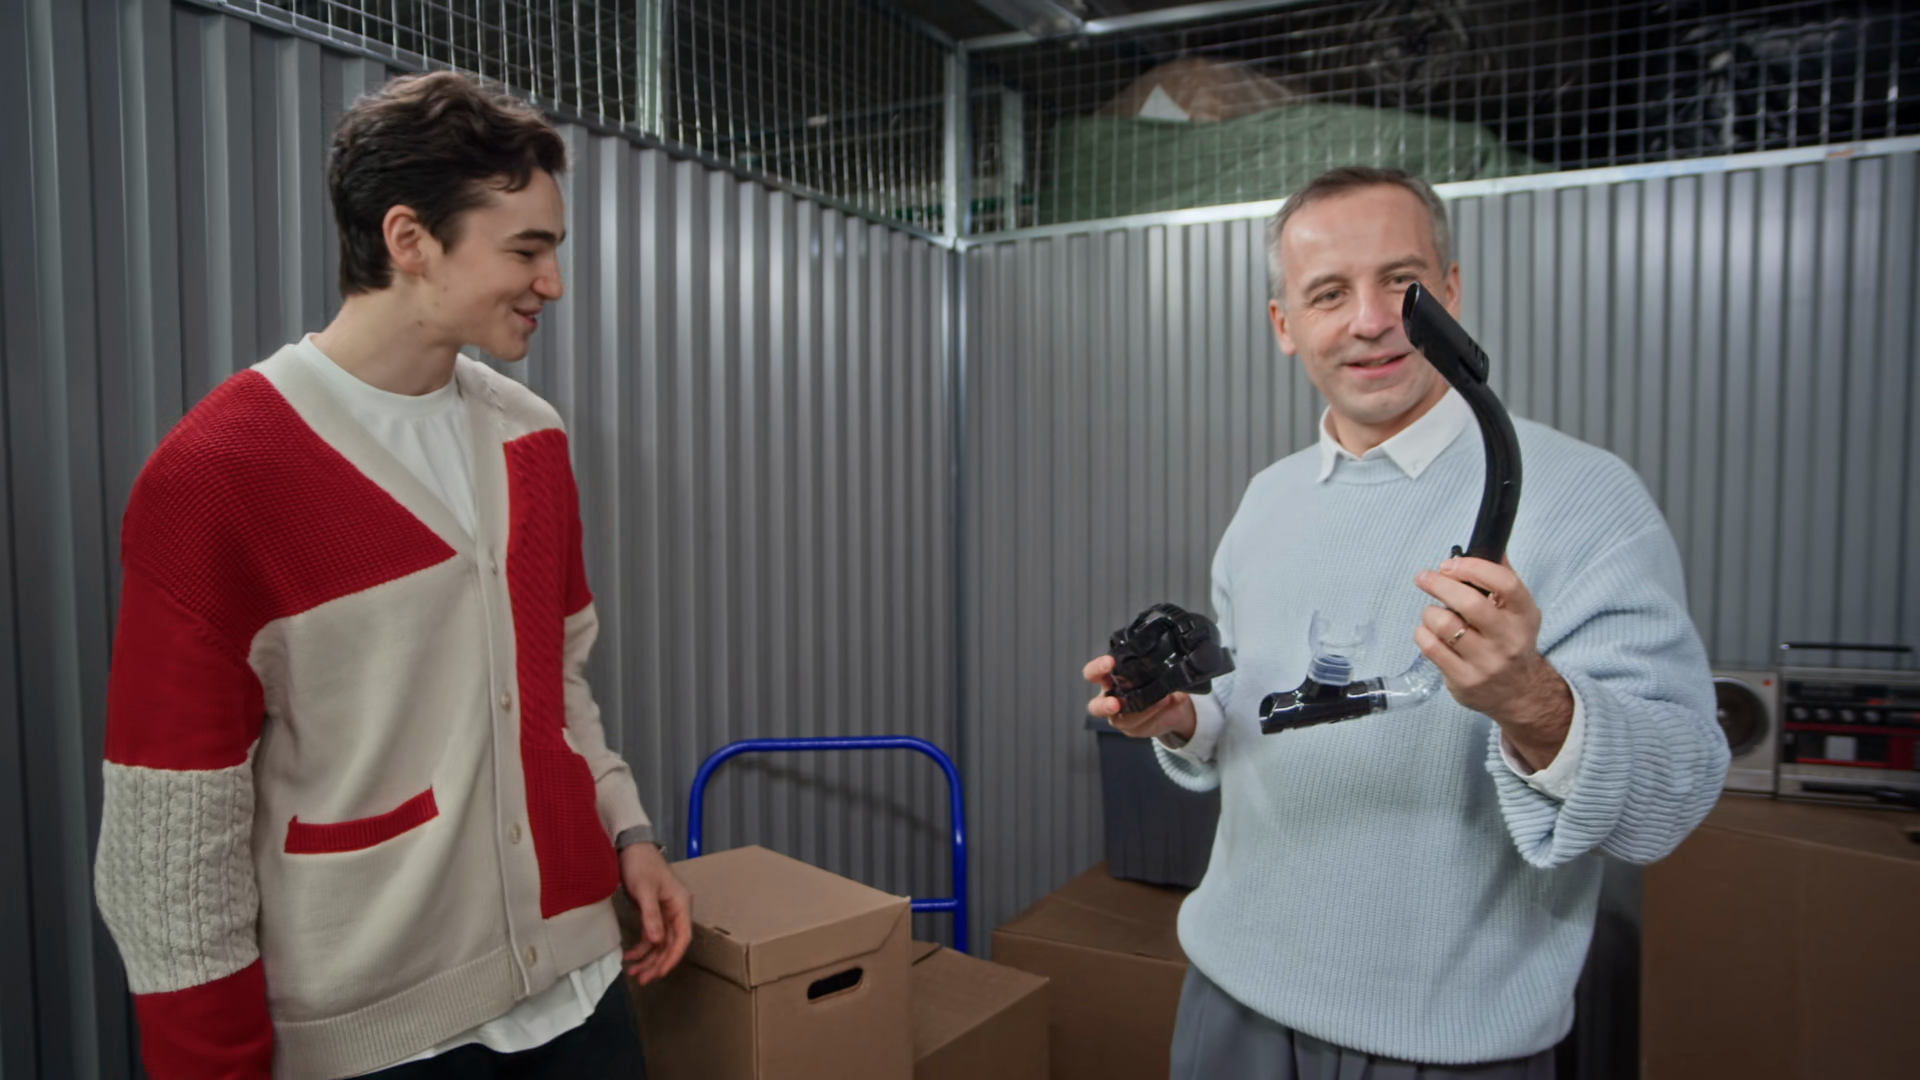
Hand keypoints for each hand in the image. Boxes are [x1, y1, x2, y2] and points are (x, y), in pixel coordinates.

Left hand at [619, 843, 691, 985]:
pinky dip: (641, 948)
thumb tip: (656, 942)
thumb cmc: (641, 865)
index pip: (682, 937)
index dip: (673, 957)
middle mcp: (675, 912)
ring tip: (633, 972)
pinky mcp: (652, 913)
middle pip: (670, 944)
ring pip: (660, 943)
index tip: (660, 973)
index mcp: (680, 905)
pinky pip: (650, 936)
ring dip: (648, 958)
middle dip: (657, 962)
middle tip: (642, 979)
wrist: (631, 848)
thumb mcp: (645, 890)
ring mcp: (664, 913)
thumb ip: (651, 916)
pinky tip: (630, 956)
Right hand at [1083, 654, 1197, 741]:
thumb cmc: (1158, 680)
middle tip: (1115, 703)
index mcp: (1109, 679)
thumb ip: (1156, 667)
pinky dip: (1152, 716)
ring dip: (1139, 711)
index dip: (1097, 668)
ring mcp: (1120, 718)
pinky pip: (1138, 727)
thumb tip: (1165, 664)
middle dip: (1104, 705)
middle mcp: (1110, 700)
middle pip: (1095, 707)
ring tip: (1160, 700)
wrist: (1174, 704)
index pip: (1093, 674)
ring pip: (1119, 721)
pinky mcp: (1133, 729)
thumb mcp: (1158, 669)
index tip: (1110, 662)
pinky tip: (1165, 705)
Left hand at [1414, 556, 1573, 770]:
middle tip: (1425, 577)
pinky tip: (1429, 632)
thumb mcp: (1520, 611)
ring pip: (1444, 624)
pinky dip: (1422, 633)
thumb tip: (1491, 544)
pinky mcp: (1464, 680)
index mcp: (1524, 616)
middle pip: (1470, 603)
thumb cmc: (1512, 642)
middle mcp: (1508, 639)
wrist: (1520, 693)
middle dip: (1440, 584)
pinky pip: (1431, 648)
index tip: (1449, 564)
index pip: (1505, 583)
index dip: (1473, 568)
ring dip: (1430, 612)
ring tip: (1433, 613)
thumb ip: (1504, 579)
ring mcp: (1486, 663)